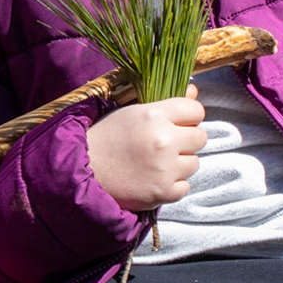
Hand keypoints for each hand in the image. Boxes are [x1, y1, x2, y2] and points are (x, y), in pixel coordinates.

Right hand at [85, 89, 207, 210]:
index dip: (188, 117)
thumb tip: (194, 90)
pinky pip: (184, 186)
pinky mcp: (163, 192)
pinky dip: (172, 185)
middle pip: (200, 137)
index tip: (177, 123)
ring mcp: (165, 168)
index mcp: (153, 115)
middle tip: (165, 145)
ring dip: (179, 164)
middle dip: (186, 140)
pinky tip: (153, 179)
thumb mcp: (131, 112)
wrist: (81, 171)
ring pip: (194, 163)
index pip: (196, 110)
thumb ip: (165, 102)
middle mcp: (163, 140)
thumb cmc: (105, 137)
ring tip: (156, 163)